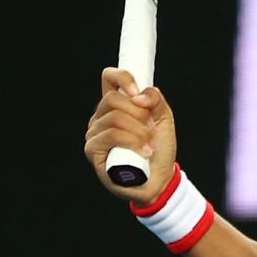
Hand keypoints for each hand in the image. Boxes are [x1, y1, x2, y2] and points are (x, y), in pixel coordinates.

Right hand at [84, 67, 177, 201]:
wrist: (160, 178)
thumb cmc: (159, 148)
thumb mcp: (164, 119)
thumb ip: (155, 100)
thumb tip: (139, 96)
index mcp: (116, 105)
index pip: (109, 78)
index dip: (122, 77)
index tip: (137, 91)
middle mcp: (101, 117)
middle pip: (113, 99)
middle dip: (139, 113)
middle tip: (152, 129)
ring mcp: (94, 133)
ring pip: (114, 119)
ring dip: (139, 131)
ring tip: (150, 145)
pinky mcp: (93, 150)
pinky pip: (111, 135)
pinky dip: (132, 141)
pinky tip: (143, 152)